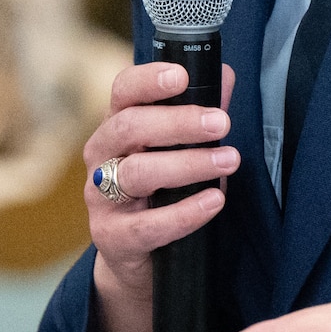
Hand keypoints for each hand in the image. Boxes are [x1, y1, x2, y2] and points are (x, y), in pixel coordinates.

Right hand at [85, 61, 238, 331]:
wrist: (136, 256)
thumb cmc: (159, 190)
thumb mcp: (177, 148)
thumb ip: (200, 112)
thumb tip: (224, 74)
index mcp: (117, 126)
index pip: (123, 91)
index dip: (148, 80)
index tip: (181, 76)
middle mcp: (101, 156)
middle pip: (130, 127)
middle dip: (179, 122)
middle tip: (222, 123)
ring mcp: (101, 198)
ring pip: (137, 173)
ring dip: (188, 164)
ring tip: (229, 160)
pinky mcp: (112, 237)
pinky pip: (146, 226)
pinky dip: (184, 213)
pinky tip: (213, 201)